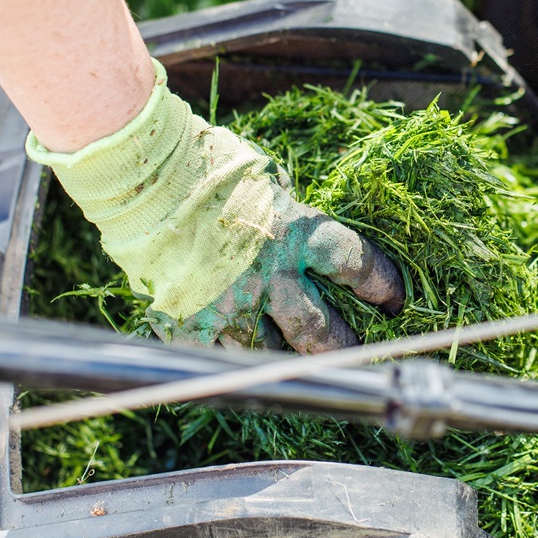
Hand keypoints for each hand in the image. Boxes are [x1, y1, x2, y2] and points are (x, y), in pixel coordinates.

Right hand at [28, 60, 402, 352]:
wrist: (143, 178)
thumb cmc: (204, 166)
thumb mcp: (263, 179)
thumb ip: (286, 207)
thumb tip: (295, 214)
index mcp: (296, 234)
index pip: (355, 265)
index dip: (381, 284)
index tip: (393, 299)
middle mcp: (271, 277)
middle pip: (323, 330)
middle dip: (346, 345)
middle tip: (358, 352)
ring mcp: (230, 307)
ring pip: (275, 356)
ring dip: (295, 364)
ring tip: (308, 371)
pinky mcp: (191, 325)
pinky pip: (221, 359)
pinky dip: (235, 365)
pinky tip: (245, 370)